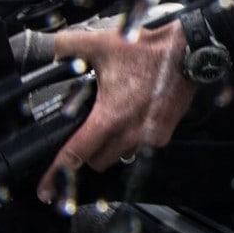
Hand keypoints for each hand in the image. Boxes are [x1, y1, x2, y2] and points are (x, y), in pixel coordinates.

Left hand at [37, 21, 196, 202]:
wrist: (187, 52)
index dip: (56, 172)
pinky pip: (139, 147)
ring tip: (113, 120)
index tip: (47, 189)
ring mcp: (149, 137)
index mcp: (111, 117)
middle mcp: (131, 133)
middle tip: (86, 131)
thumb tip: (54, 53)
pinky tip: (132, 116)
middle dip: (88, 151)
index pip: (76, 154)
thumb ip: (68, 47)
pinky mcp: (163, 135)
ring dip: (111, 146)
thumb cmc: (149, 50)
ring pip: (119, 156)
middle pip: (97, 162)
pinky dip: (131, 138)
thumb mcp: (100, 42)